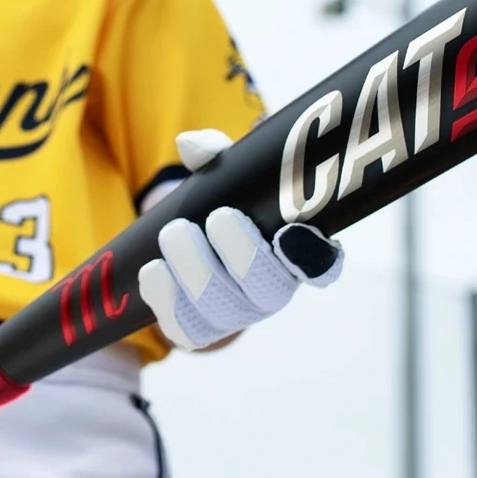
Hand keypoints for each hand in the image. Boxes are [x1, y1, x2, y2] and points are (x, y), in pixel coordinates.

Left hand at [138, 129, 343, 350]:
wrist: (192, 239)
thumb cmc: (223, 201)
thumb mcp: (226, 172)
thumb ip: (216, 155)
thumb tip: (191, 147)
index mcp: (294, 252)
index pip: (323, 266)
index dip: (314, 258)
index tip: (292, 232)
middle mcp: (272, 290)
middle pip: (267, 291)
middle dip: (243, 254)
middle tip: (217, 217)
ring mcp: (237, 313)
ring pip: (223, 312)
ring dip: (196, 273)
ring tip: (173, 232)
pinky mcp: (200, 328)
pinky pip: (187, 330)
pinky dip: (167, 301)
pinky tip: (154, 271)